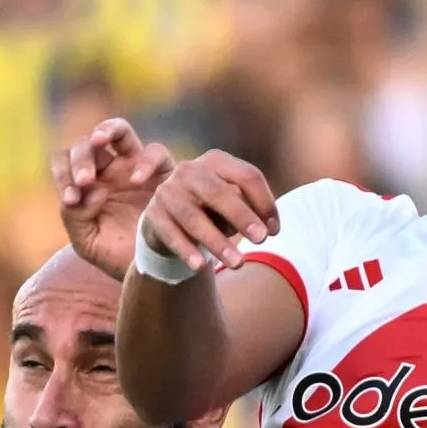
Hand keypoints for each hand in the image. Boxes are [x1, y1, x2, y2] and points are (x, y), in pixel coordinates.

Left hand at [52, 118, 175, 280]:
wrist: (155, 271)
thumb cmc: (119, 257)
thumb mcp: (88, 243)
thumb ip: (74, 218)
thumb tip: (86, 191)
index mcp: (85, 184)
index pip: (64, 161)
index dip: (63, 173)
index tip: (71, 199)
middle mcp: (108, 170)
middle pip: (86, 144)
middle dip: (80, 159)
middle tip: (84, 182)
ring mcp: (136, 167)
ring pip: (118, 130)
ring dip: (106, 131)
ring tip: (99, 141)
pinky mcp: (164, 173)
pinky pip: (155, 152)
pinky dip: (145, 161)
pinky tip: (136, 180)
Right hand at [139, 148, 281, 274]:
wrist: (169, 222)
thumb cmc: (211, 211)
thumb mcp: (232, 205)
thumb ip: (248, 207)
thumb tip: (265, 224)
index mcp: (216, 161)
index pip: (247, 176)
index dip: (265, 202)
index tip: (274, 231)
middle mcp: (190, 170)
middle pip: (218, 192)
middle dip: (241, 216)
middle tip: (261, 239)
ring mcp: (168, 191)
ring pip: (193, 217)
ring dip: (217, 242)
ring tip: (237, 263)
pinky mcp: (152, 214)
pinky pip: (171, 234)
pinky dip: (186, 250)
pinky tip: (201, 266)